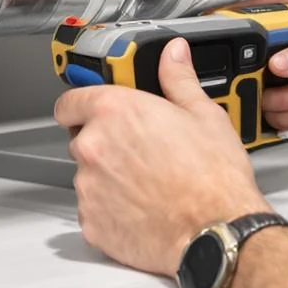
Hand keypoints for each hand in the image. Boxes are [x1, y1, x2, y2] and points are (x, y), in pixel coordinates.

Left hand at [55, 38, 270, 275]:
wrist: (217, 231)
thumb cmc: (213, 178)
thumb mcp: (203, 115)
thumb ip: (178, 79)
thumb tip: (173, 55)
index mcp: (115, 112)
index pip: (70, 101)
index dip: (81, 105)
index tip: (92, 111)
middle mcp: (94, 148)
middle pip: (82, 139)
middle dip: (105, 144)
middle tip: (140, 152)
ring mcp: (89, 188)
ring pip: (88, 177)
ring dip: (108, 178)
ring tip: (147, 184)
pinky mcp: (92, 223)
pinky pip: (93, 210)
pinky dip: (110, 210)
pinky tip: (142, 208)